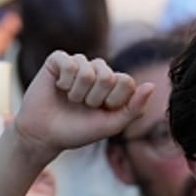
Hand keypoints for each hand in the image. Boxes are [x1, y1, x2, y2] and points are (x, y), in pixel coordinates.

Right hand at [12, 51, 153, 160]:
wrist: (44, 135)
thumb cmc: (78, 131)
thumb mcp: (111, 125)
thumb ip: (133, 108)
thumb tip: (151, 86)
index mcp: (113, 85)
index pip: (127, 81)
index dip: (114, 100)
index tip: (102, 110)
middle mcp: (98, 71)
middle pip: (108, 75)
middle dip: (95, 98)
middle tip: (83, 106)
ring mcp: (78, 63)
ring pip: (88, 70)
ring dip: (78, 93)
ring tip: (70, 99)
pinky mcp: (58, 60)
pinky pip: (69, 63)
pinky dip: (64, 82)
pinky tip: (59, 88)